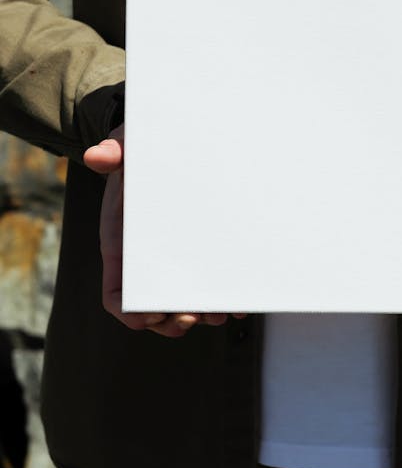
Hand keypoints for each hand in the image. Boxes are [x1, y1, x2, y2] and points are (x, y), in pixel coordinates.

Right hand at [83, 126, 241, 335]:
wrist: (163, 147)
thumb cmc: (140, 151)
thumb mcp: (128, 146)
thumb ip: (115, 151)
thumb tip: (98, 156)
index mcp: (121, 245)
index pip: (116, 293)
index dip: (130, 311)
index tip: (150, 315)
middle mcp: (144, 259)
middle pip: (152, 307)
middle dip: (171, 321)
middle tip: (192, 317)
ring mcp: (171, 258)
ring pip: (181, 302)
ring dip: (199, 314)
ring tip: (218, 314)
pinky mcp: (197, 251)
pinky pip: (206, 284)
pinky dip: (219, 299)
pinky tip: (237, 303)